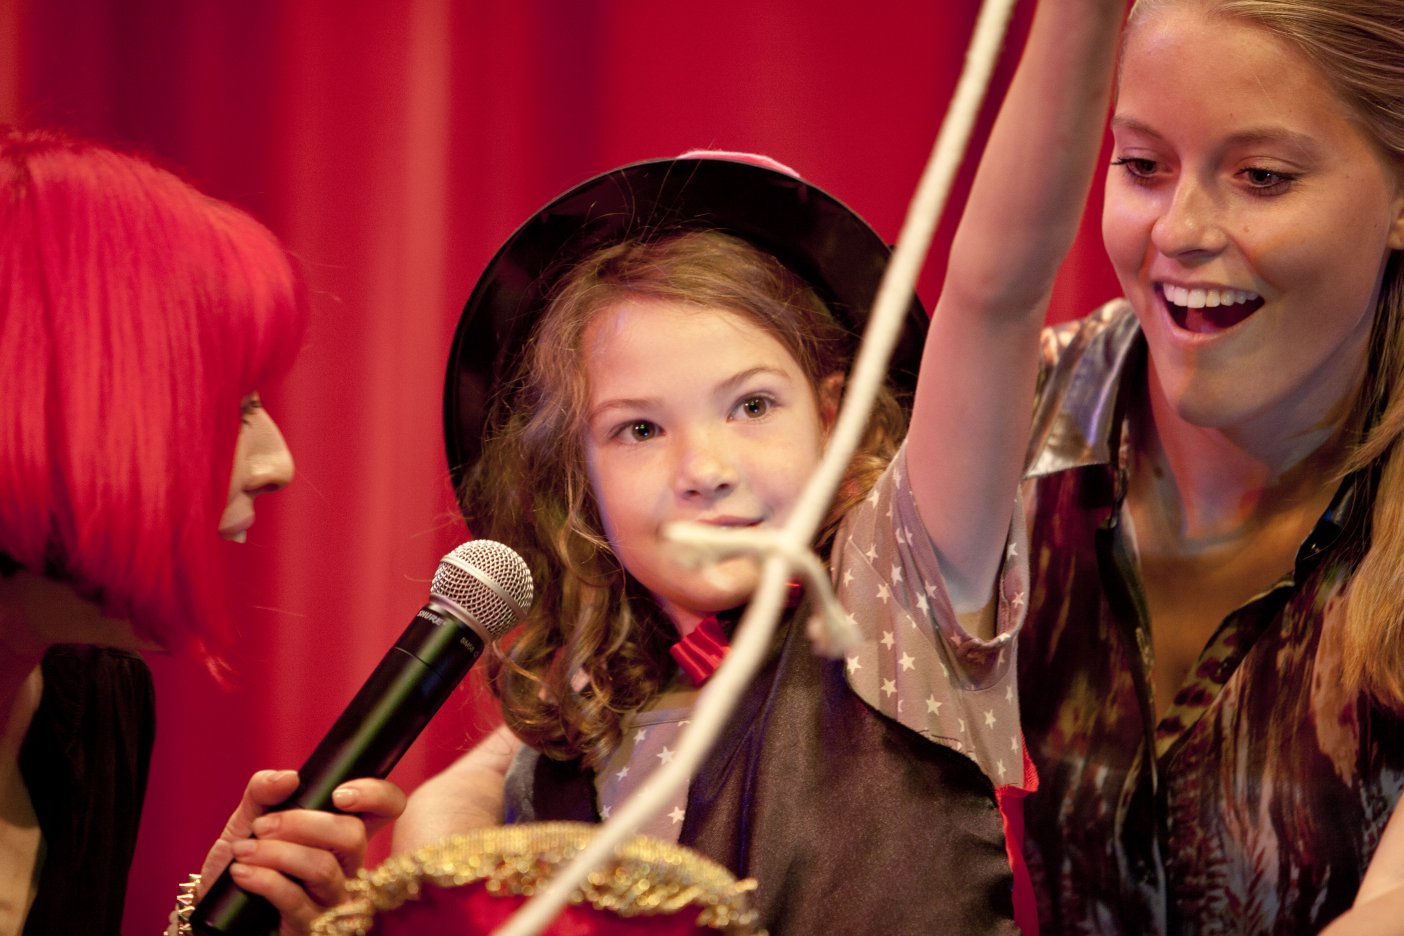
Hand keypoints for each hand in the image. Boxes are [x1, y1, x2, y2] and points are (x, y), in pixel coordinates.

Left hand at [196, 769, 406, 934]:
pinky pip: (294, 899)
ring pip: (323, 868)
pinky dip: (263, 879)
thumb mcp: (248, 820)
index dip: (377, 795)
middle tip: (262, 825)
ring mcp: (334, 900)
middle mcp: (349, 866)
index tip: (339, 794)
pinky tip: (241, 872)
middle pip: (353, 835)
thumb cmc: (244, 863)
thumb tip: (289, 778)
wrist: (217, 915)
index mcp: (343, 835)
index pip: (387, 809)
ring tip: (243, 850)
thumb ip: (264, 792)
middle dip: (303, 823)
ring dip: (276, 853)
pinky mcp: (312, 927)